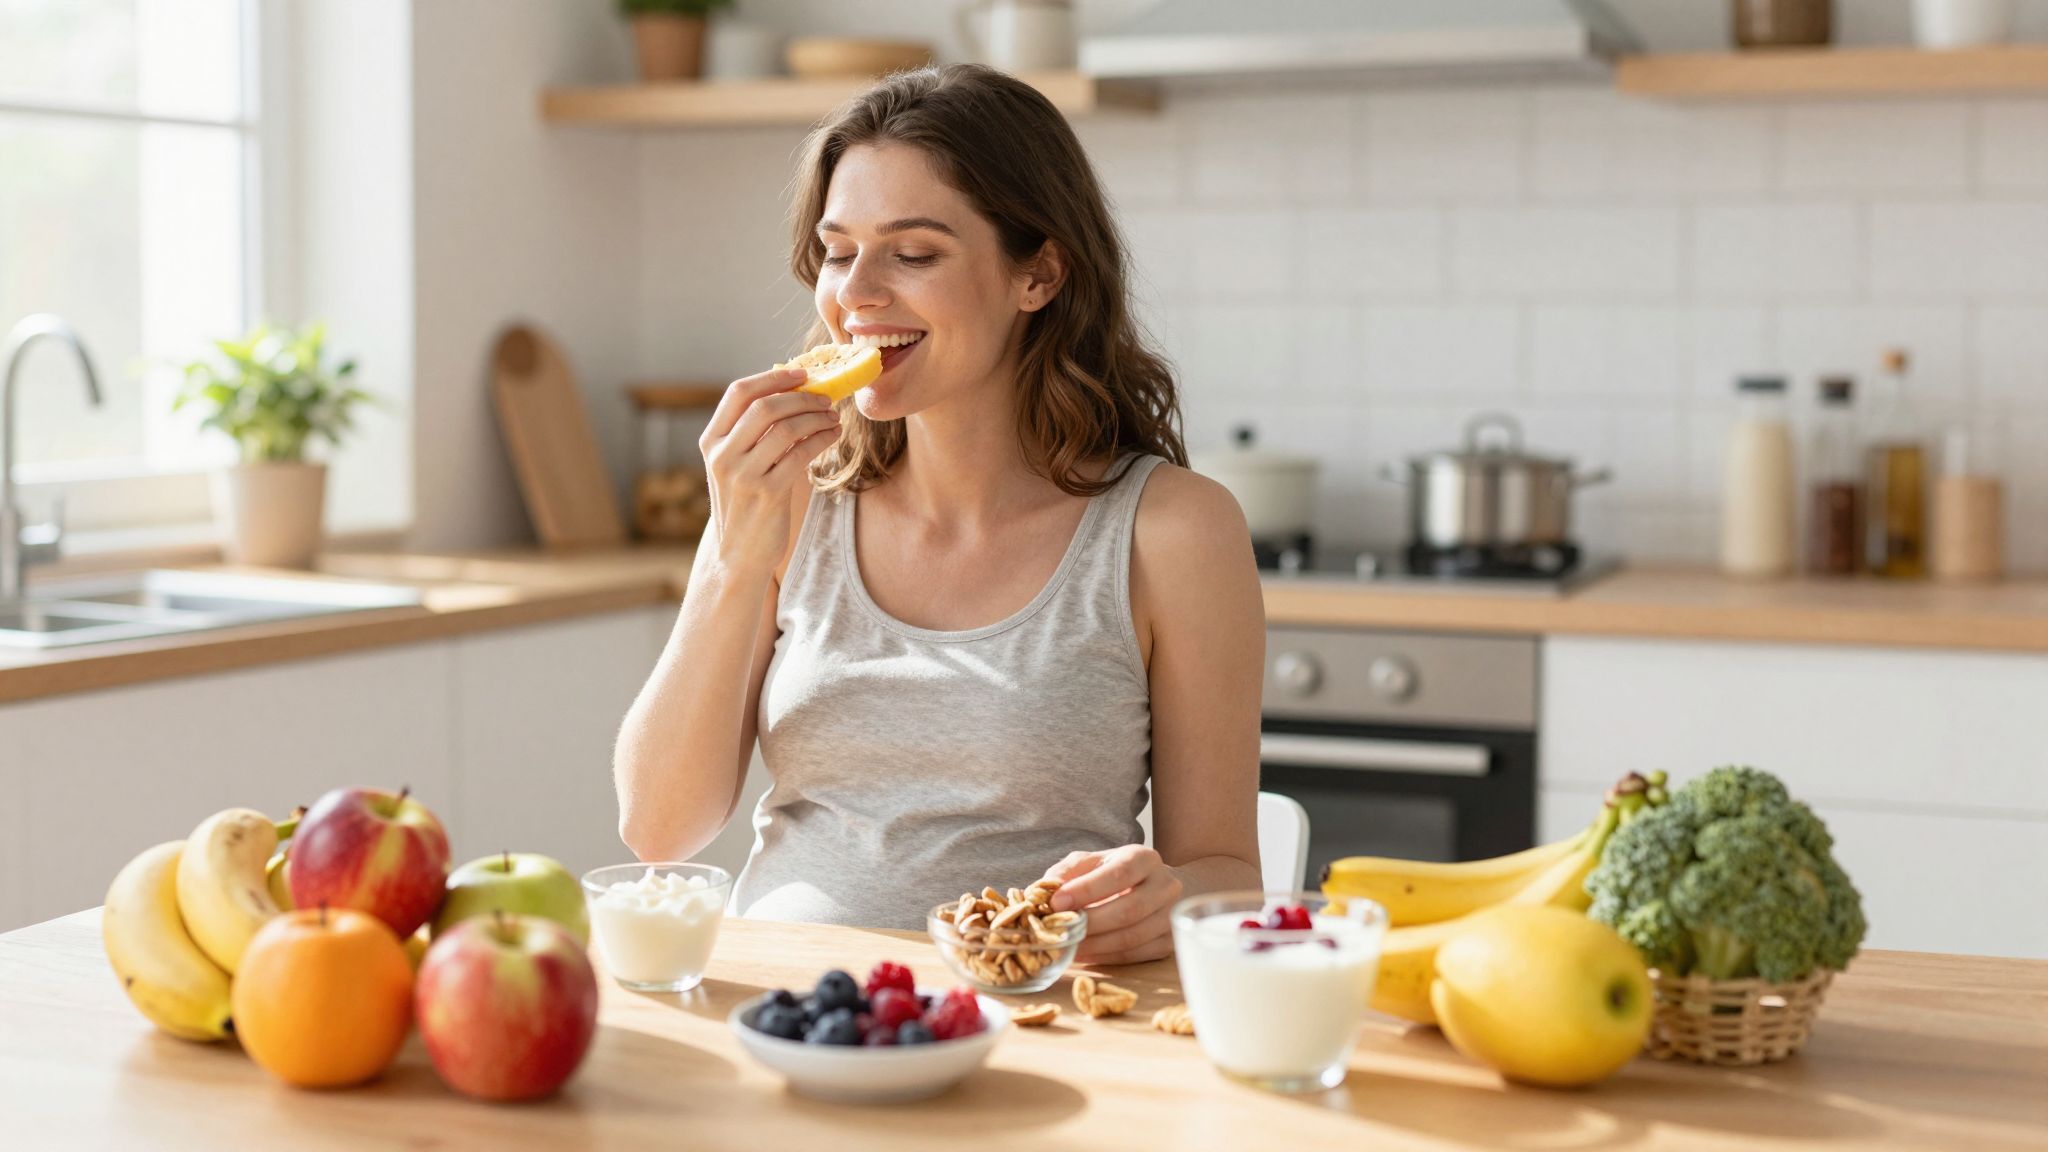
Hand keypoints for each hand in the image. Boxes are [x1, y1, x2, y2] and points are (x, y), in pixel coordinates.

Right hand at [698, 368, 842, 574]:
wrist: (737, 555)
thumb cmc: (744, 505)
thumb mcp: (735, 465)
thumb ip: (751, 433)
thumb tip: (791, 392)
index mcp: (711, 441)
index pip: (738, 392)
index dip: (772, 378)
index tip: (801, 373)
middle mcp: (722, 455)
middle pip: (765, 406)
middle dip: (802, 397)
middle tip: (825, 398)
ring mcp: (742, 475)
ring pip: (786, 428)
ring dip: (816, 418)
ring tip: (832, 418)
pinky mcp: (767, 493)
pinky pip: (801, 453)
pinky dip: (821, 439)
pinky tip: (831, 436)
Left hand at [1041, 845, 1182, 965]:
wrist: (1157, 887)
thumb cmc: (1116, 873)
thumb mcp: (1092, 862)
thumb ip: (1068, 872)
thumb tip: (1044, 891)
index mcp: (1145, 859)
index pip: (1119, 874)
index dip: (1087, 890)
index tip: (1056, 903)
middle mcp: (1165, 885)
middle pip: (1130, 910)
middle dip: (1091, 923)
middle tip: (1061, 931)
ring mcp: (1171, 916)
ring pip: (1133, 937)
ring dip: (1095, 945)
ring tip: (1068, 946)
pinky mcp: (1169, 942)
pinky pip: (1136, 954)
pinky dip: (1106, 957)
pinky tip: (1085, 954)